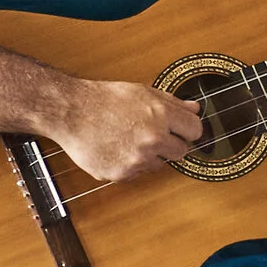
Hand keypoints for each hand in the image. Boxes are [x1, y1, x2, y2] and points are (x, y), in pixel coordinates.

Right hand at [48, 79, 202, 180]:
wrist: (71, 112)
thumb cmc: (106, 99)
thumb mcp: (143, 92)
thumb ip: (173, 103)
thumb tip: (195, 109)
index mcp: (161, 115)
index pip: (195, 130)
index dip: (187, 129)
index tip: (181, 129)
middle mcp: (152, 139)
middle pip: (181, 151)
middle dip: (171, 144)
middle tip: (153, 135)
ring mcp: (137, 159)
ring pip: (159, 164)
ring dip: (150, 155)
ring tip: (129, 139)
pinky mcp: (121, 174)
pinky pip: (137, 173)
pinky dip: (130, 165)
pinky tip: (117, 148)